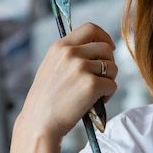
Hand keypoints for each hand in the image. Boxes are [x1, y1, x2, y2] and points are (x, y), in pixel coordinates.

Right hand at [20, 23, 117, 139]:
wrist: (39, 123)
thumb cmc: (46, 100)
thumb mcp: (51, 67)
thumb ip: (70, 55)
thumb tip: (97, 48)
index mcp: (60, 46)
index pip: (90, 28)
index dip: (104, 37)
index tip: (109, 48)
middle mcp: (71, 53)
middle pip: (106, 48)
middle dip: (109, 63)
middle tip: (102, 78)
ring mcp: (81, 68)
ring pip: (112, 67)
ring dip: (109, 80)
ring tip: (96, 93)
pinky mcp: (92, 85)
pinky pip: (112, 85)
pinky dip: (108, 95)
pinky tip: (95, 103)